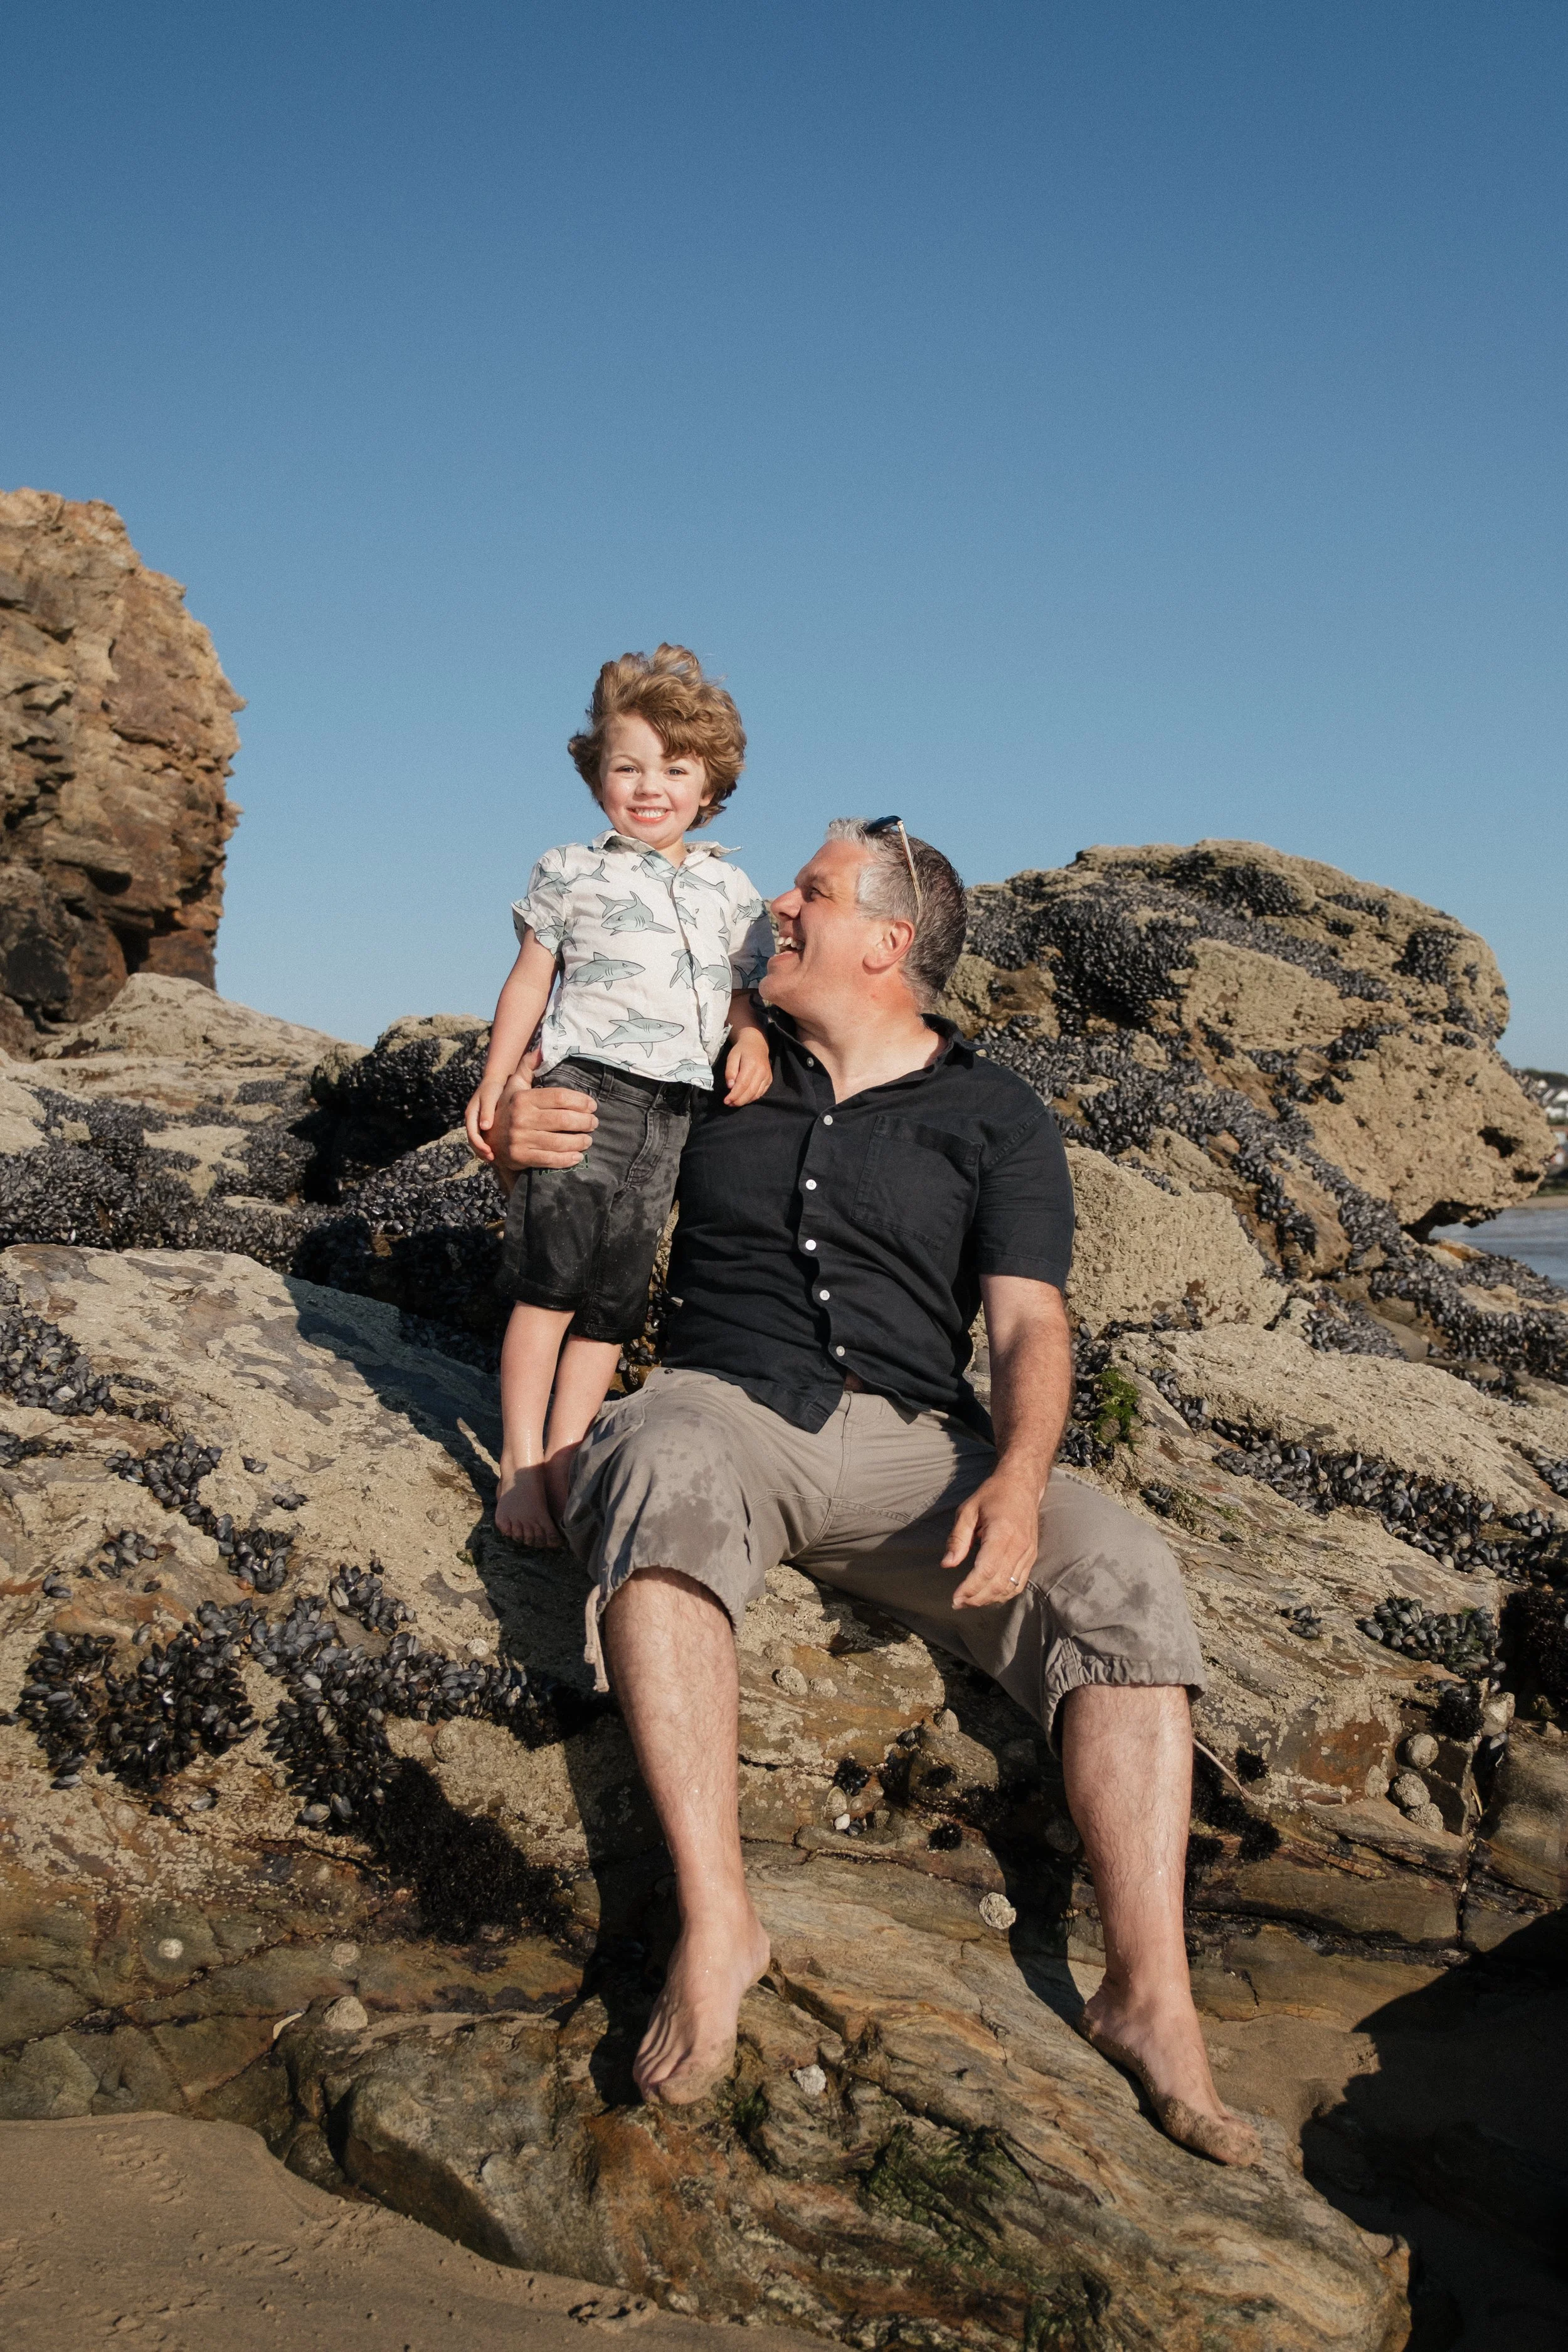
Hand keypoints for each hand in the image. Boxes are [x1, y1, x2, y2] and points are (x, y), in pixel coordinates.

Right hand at [464, 1077, 505, 1161]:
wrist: (496, 1080)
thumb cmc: (493, 1088)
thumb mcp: (489, 1097)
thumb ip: (487, 1111)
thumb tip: (484, 1127)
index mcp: (471, 1114)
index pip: (472, 1134)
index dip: (479, 1145)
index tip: (489, 1152)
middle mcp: (472, 1120)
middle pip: (473, 1140)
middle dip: (481, 1151)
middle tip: (492, 1159)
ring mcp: (478, 1122)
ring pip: (478, 1140)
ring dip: (484, 1150)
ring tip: (495, 1158)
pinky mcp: (485, 1123)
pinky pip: (484, 1137)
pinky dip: (489, 1145)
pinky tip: (499, 1150)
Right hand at [495, 1053, 597, 1171]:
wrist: (488, 1139)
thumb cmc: (508, 1109)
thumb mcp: (514, 1086)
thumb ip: (527, 1066)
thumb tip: (542, 1049)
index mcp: (523, 1099)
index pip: (559, 1097)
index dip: (580, 1101)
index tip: (592, 1105)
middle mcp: (521, 1118)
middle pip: (563, 1120)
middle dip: (584, 1122)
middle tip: (594, 1123)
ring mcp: (520, 1139)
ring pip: (559, 1141)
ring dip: (579, 1141)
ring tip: (588, 1139)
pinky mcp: (521, 1157)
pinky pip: (550, 1159)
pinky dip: (567, 1159)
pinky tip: (577, 1156)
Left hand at [723, 1027, 772, 1107]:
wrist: (757, 1044)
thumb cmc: (742, 1050)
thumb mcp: (732, 1057)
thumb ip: (730, 1071)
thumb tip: (730, 1086)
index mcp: (752, 1064)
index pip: (743, 1084)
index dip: (734, 1095)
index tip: (726, 1101)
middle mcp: (762, 1071)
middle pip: (750, 1092)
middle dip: (738, 1101)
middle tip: (729, 1104)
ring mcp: (767, 1076)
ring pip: (756, 1094)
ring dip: (744, 1101)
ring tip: (734, 1103)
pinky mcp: (769, 1080)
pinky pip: (761, 1093)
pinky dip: (752, 1098)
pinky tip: (743, 1098)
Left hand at [942, 1468, 1041, 1607]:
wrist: (1022, 1485)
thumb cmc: (993, 1494)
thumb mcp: (968, 1510)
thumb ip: (958, 1538)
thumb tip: (947, 1564)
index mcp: (1002, 1534)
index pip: (986, 1570)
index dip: (970, 1588)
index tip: (955, 1598)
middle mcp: (1019, 1546)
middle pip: (998, 1583)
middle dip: (976, 1598)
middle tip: (957, 1603)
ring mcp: (1028, 1553)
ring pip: (1010, 1587)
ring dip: (989, 1599)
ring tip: (969, 1601)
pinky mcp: (1031, 1556)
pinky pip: (1019, 1583)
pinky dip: (1004, 1593)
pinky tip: (989, 1595)